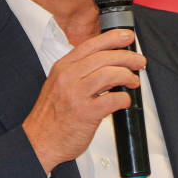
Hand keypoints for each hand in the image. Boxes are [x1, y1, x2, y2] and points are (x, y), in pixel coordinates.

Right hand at [23, 29, 144, 173]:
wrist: (39, 141)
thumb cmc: (51, 116)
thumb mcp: (59, 85)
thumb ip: (79, 72)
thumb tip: (108, 63)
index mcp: (62, 67)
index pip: (91, 44)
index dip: (113, 38)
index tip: (127, 37)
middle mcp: (68, 77)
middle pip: (104, 57)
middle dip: (127, 57)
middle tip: (139, 62)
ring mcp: (76, 95)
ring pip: (110, 74)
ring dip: (127, 75)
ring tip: (133, 81)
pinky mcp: (86, 113)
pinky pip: (113, 99)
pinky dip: (124, 98)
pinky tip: (124, 101)